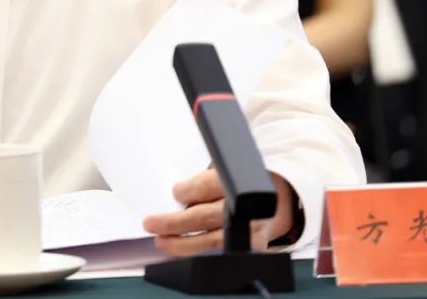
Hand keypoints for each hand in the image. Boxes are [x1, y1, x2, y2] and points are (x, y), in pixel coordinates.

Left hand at [143, 170, 294, 256]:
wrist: (275, 196)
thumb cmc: (237, 185)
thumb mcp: (221, 174)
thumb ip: (200, 184)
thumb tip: (176, 196)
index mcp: (235, 183)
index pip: (206, 187)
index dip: (187, 190)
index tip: (174, 192)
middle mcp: (245, 208)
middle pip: (206, 217)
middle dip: (175, 223)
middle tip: (152, 223)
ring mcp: (250, 231)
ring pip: (212, 241)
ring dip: (183, 244)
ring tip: (162, 241)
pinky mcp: (253, 247)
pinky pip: (221, 253)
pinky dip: (200, 252)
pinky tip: (182, 250)